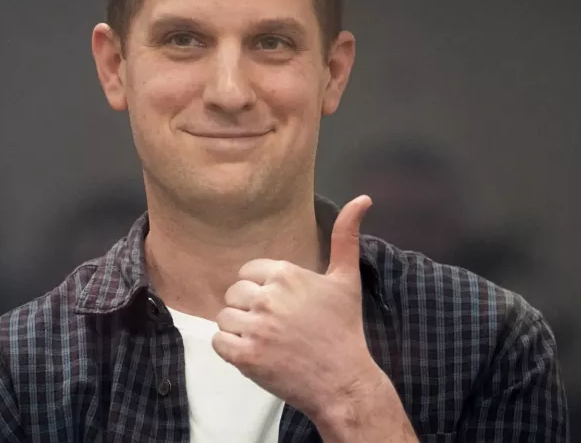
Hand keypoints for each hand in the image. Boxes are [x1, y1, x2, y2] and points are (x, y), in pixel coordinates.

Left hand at [212, 195, 382, 421]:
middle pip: (234, 294)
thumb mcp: (347, 280)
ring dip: (238, 329)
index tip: (279, 306)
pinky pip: (218, 342)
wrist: (344, 381)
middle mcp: (268, 297)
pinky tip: (253, 353)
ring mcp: (256, 328)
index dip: (261, 290)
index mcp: (286, 274)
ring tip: (263, 340)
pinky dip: (229, 349)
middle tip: (273, 326)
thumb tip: (362, 198)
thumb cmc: (344, 329)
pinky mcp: (246, 357)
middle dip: (248, 309)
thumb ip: (346, 237)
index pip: (248, 272)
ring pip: (223, 317)